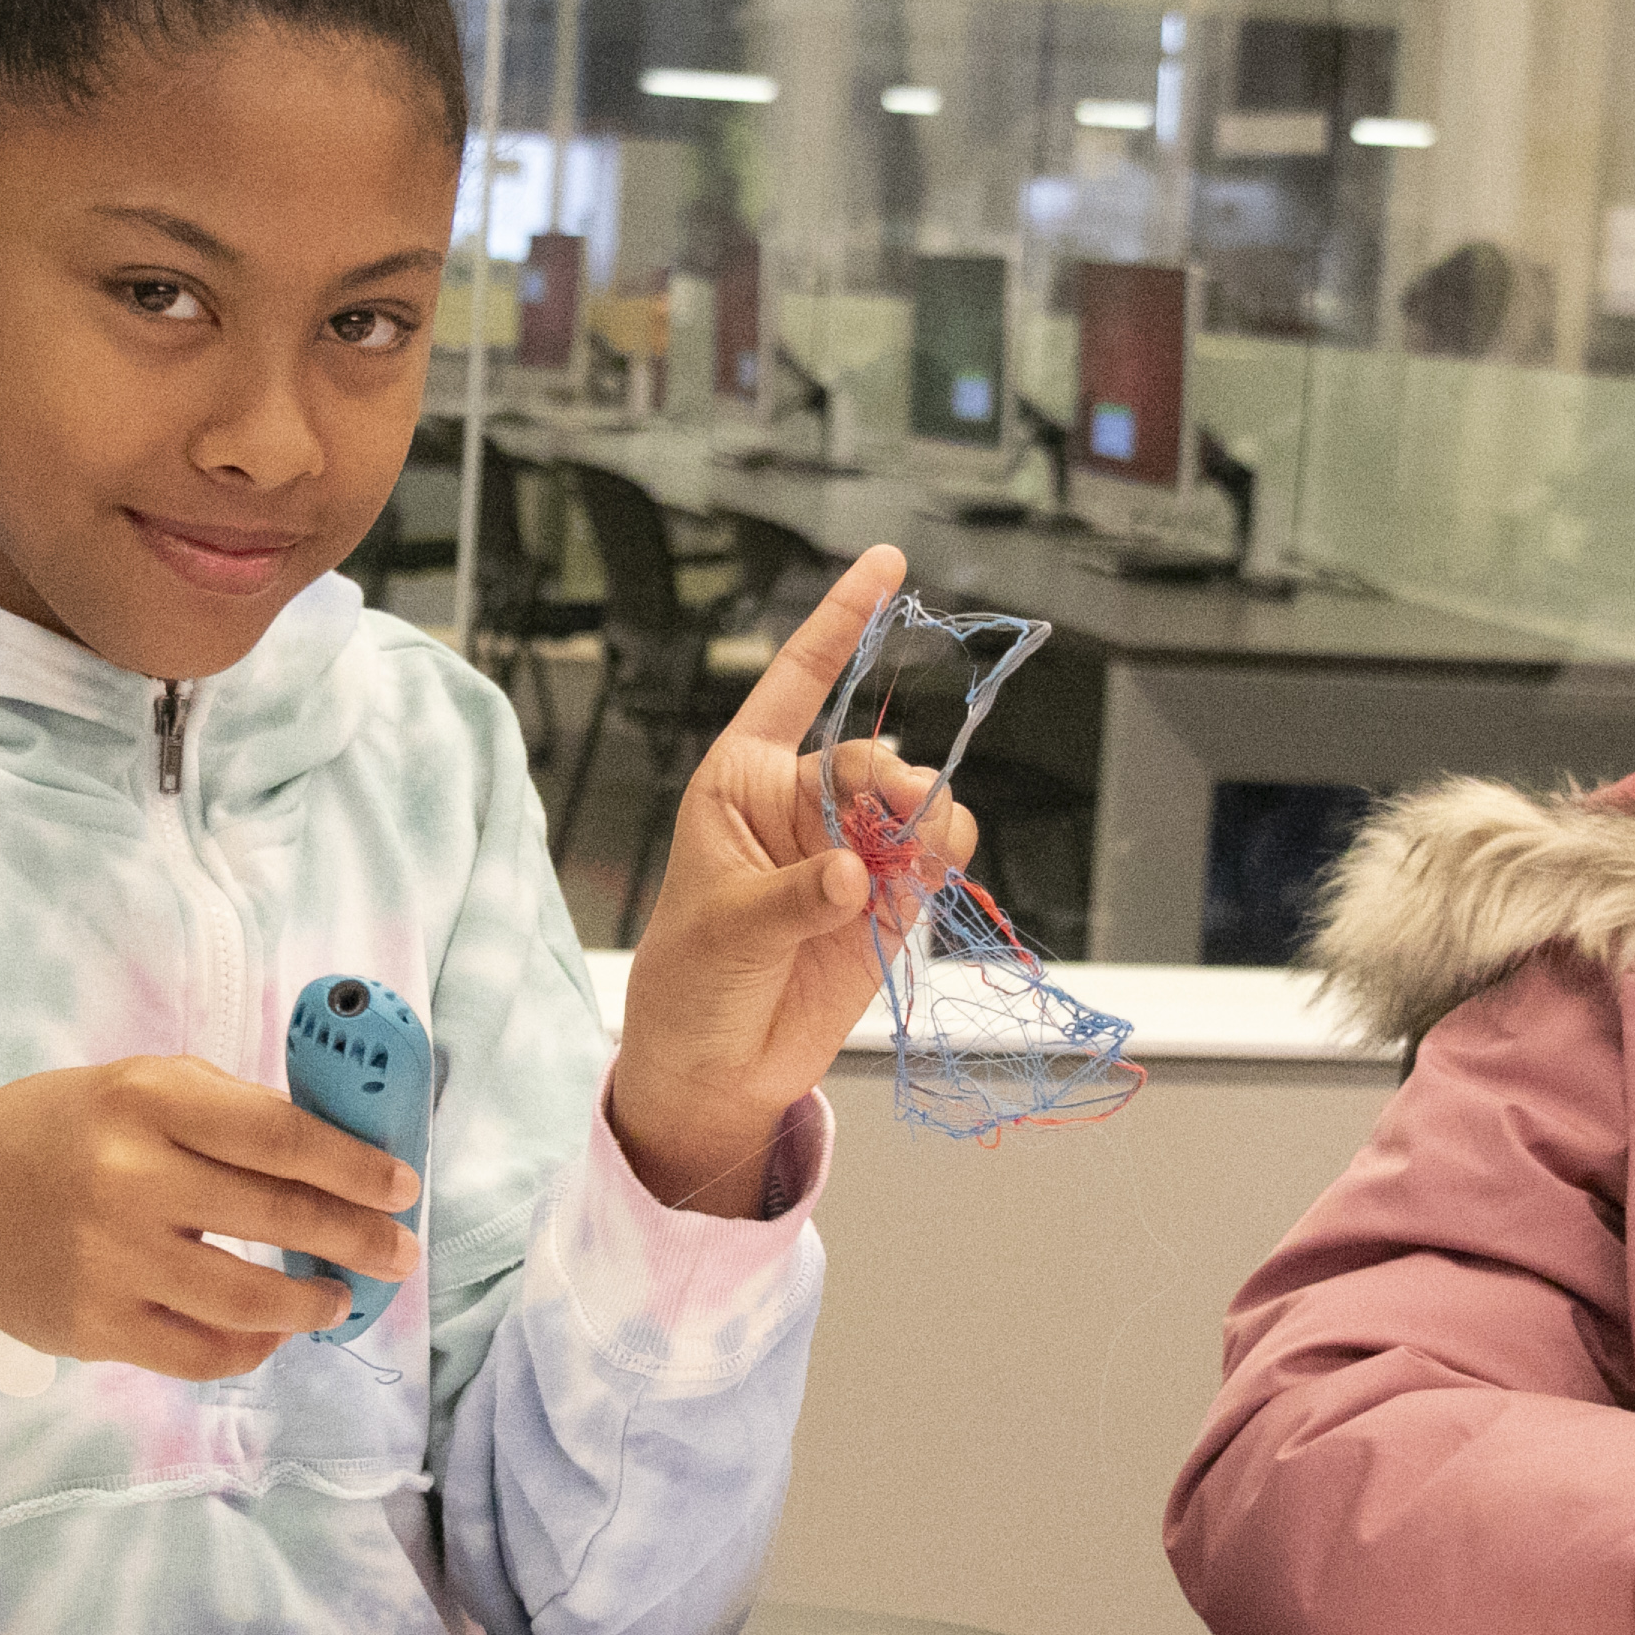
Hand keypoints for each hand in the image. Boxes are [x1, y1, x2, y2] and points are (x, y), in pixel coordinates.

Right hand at [0, 1057, 421, 1381]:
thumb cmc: (39, 1136)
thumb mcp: (120, 1086)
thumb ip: (215, 1109)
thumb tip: (328, 1148)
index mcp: (142, 1101)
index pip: (280, 1134)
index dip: (356, 1165)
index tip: (402, 1185)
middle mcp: (130, 1180)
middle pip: (280, 1216)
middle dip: (359, 1239)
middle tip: (398, 1252)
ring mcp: (113, 1263)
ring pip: (253, 1297)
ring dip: (316, 1302)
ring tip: (341, 1298)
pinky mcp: (98, 1329)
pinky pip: (204, 1351)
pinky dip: (254, 1344)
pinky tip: (273, 1328)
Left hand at [611, 545, 970, 1215]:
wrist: (717, 1070)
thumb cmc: (690, 983)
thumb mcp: (726, 929)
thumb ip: (796, 894)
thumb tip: (854, 872)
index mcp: (742, 779)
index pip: (798, 682)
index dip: (842, 622)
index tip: (887, 563)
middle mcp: (801, 804)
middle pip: (872, 757)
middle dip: (894, 781)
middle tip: (901, 822)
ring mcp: (850, 851)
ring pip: (916, 804)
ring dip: (927, 822)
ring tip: (910, 865)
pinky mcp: (889, 901)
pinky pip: (935, 856)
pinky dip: (944, 857)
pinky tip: (927, 876)